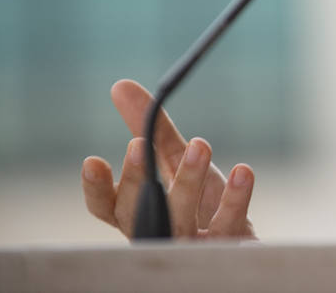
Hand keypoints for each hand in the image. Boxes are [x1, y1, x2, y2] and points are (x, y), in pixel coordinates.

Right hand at [81, 79, 256, 239]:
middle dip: (136, 179)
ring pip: (179, 221)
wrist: (239, 242)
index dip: (96, 189)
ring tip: (199, 144)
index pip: (108, 208)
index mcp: (140, 215)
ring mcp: (189, 246)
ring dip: (186, 181)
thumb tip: (120, 86)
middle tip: (139, 144)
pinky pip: (227, 226)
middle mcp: (158, 234)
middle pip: (137, 213)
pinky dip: (234, 199)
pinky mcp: (225, 249)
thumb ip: (152, 132)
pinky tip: (243, 172)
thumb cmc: (199, 202)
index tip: (92, 160)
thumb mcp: (176, 162)